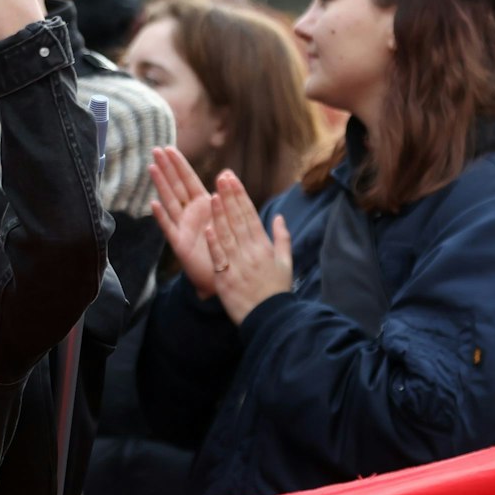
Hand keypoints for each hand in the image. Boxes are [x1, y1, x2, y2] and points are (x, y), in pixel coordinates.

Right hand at [150, 146, 217, 295]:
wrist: (227, 274)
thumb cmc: (229, 246)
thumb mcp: (231, 218)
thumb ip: (227, 196)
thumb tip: (226, 172)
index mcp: (204, 205)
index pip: (189, 180)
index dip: (179, 164)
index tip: (169, 148)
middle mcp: (190, 213)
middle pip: (176, 186)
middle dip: (166, 168)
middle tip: (155, 150)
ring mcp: (183, 227)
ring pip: (170, 201)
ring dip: (161, 185)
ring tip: (152, 168)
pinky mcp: (180, 244)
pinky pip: (169, 228)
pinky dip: (161, 217)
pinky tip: (153, 204)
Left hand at [204, 171, 292, 325]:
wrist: (270, 318)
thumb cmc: (276, 290)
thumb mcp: (285, 262)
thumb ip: (282, 238)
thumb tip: (279, 217)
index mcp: (264, 246)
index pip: (250, 215)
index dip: (240, 196)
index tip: (232, 179)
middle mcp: (251, 252)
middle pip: (238, 220)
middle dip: (229, 197)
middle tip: (221, 176)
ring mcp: (238, 264)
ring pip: (227, 235)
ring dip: (220, 214)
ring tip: (213, 194)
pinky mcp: (226, 278)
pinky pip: (219, 258)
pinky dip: (214, 243)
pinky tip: (208, 228)